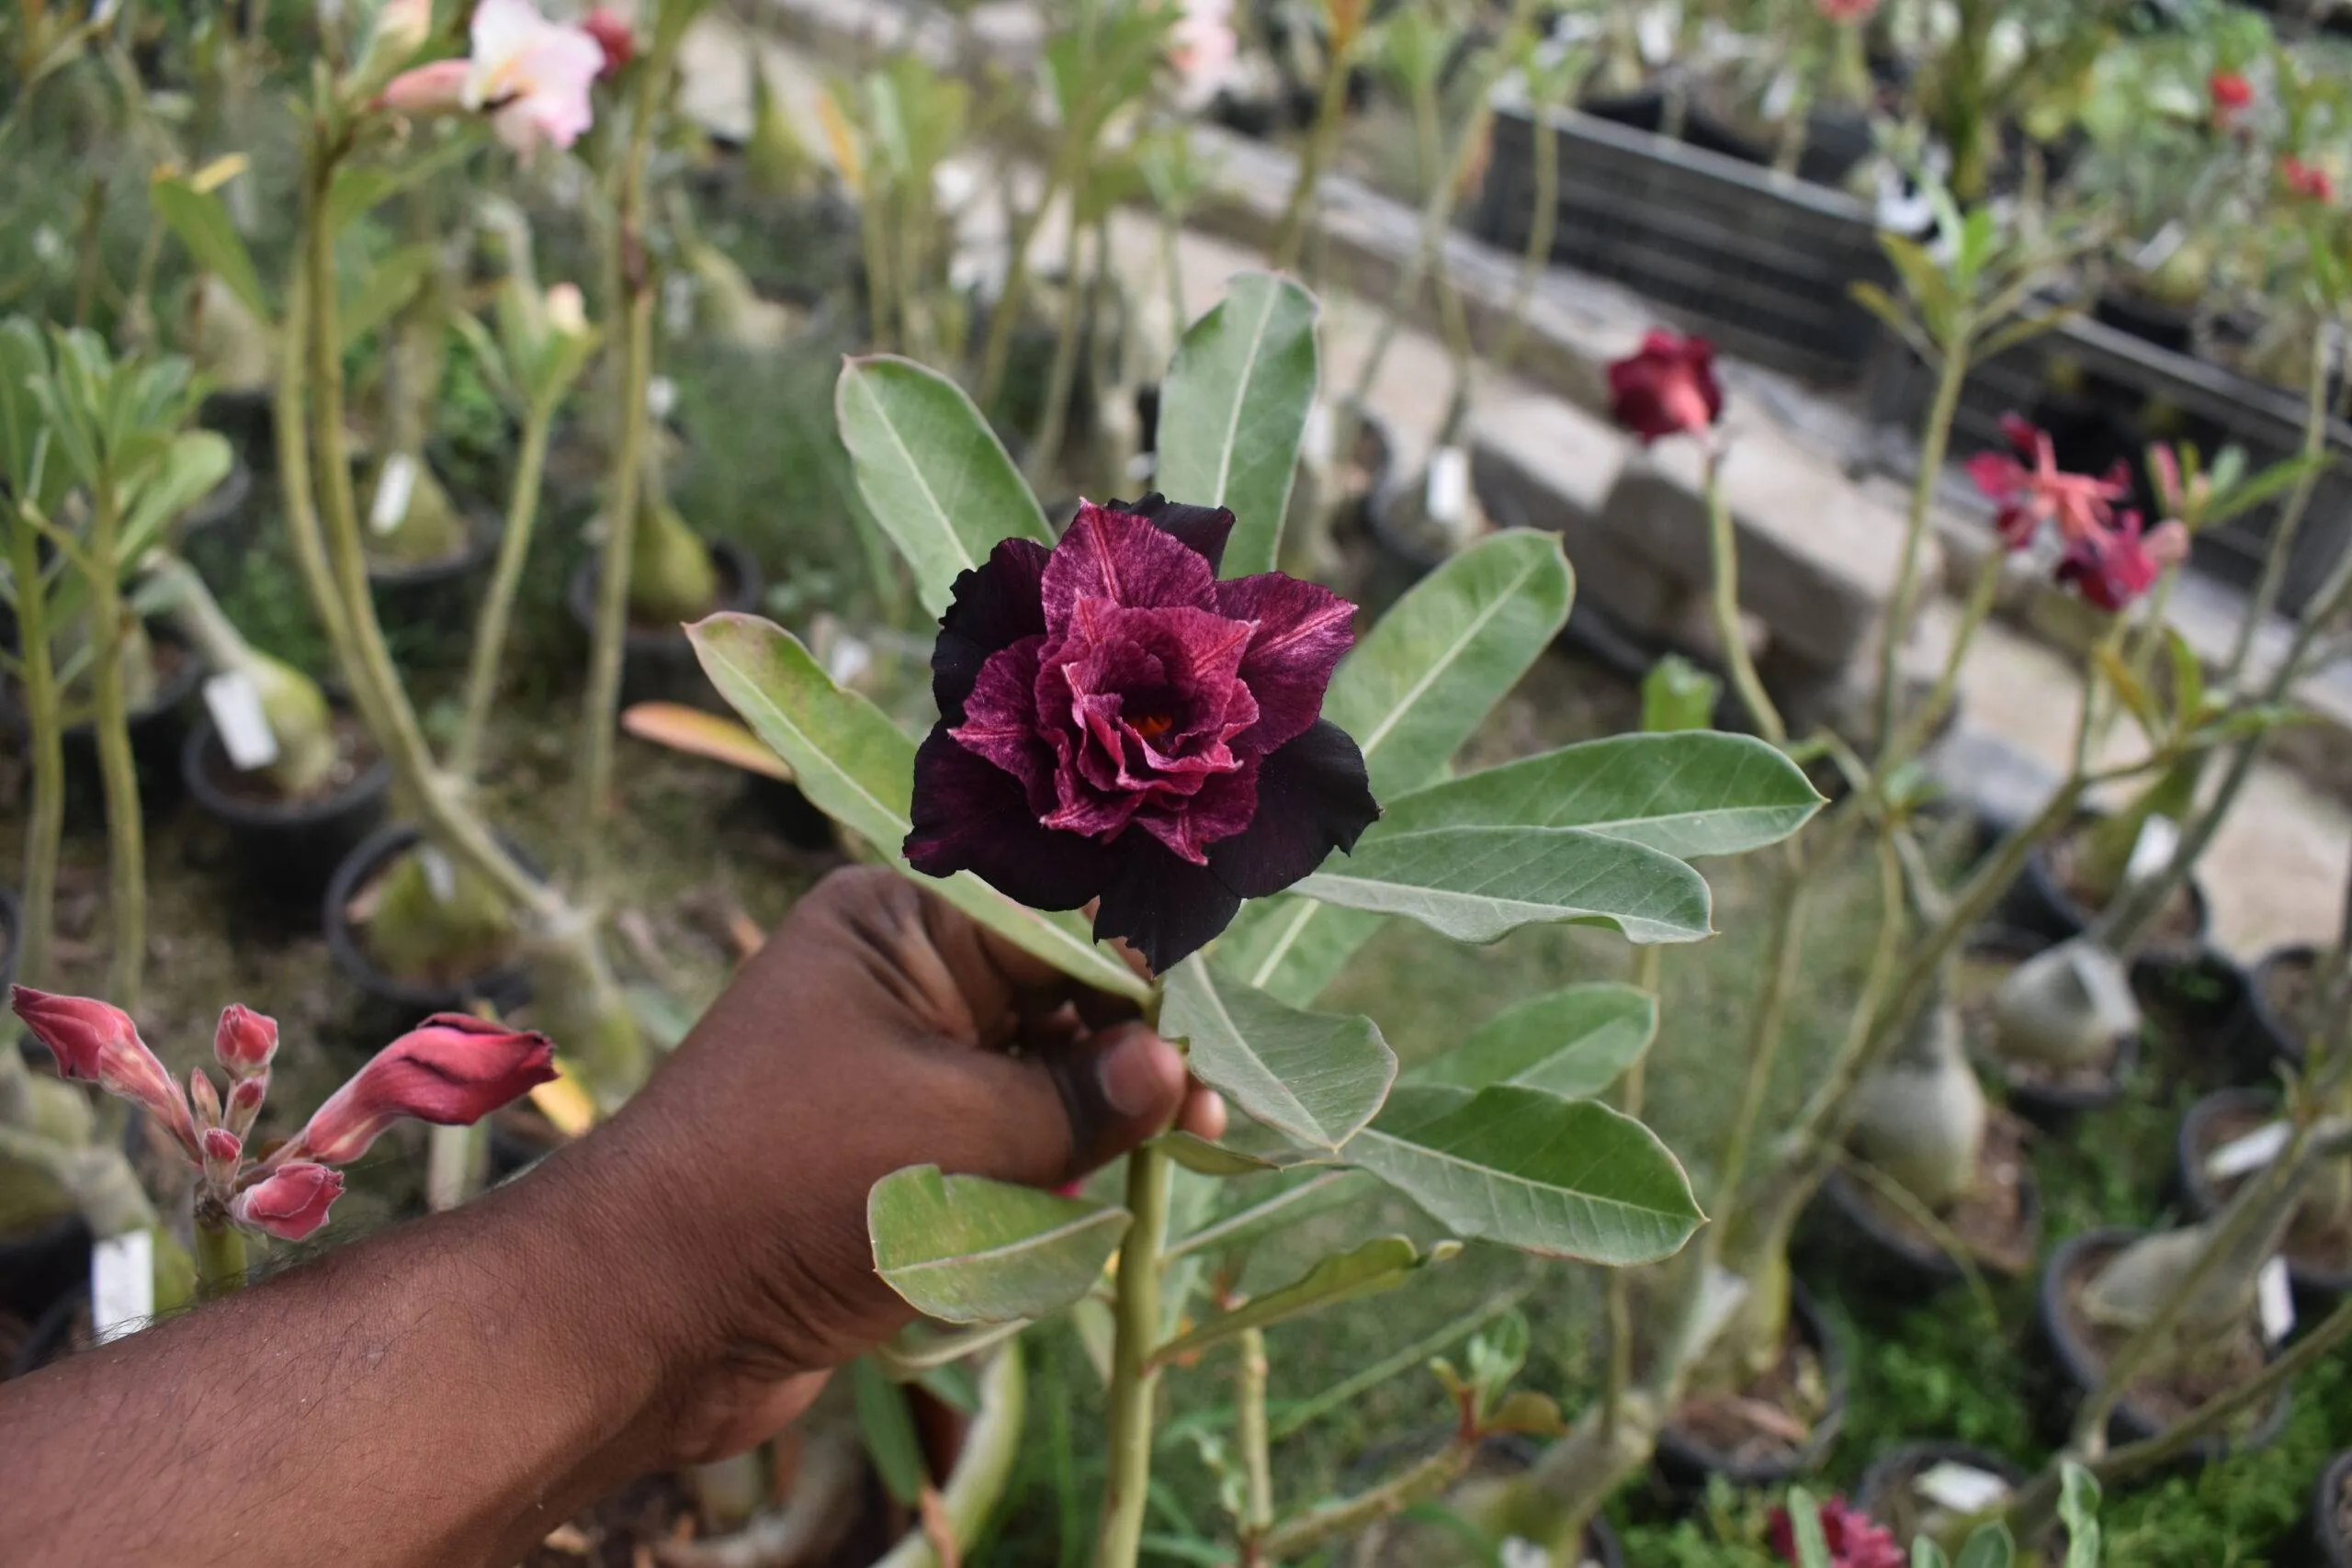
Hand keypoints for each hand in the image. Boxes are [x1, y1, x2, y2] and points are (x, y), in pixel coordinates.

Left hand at [560, 866, 1224, 1465]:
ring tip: (1159, 1167)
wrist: (648, 1317)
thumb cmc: (794, 1189)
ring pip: (1030, 1075)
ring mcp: (888, 1064)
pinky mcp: (886, 1148)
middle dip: (1124, 1060)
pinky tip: (1088, 1202)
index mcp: (898, 923)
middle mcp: (894, 977)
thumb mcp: (961, 1133)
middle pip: (1051, 998)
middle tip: (1211, 1122)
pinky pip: (993, 1140)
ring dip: (1087, 1126)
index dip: (1143, 985)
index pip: (1057, 927)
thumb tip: (1175, 1069)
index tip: (1217, 1043)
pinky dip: (1040, 1171)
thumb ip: (1080, 1099)